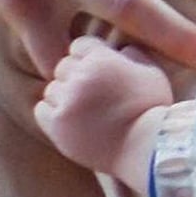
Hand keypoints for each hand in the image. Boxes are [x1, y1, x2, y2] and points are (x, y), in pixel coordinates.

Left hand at [34, 36, 171, 180]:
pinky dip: (53, 114)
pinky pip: (42, 110)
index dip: (89, 58)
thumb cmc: (153, 112)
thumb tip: (121, 48)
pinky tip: (71, 122)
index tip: (99, 74)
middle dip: (76, 78)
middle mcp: (81, 76)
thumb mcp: (153, 75)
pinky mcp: (57, 125)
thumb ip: (134, 55)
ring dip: (65, 98)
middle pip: (63, 67)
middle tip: (92, 96)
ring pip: (52, 89)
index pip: (80, 46)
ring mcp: (67, 101)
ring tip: (85, 113)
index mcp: (102, 59)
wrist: (147, 150)